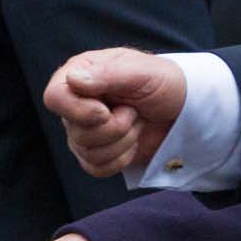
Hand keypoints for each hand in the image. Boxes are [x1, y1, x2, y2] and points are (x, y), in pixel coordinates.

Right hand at [43, 48, 185, 176]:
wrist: (185, 109)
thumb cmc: (164, 82)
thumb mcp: (143, 71)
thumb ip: (109, 74)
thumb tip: (72, 79)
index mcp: (79, 74)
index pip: (55, 97)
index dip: (79, 110)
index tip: (105, 112)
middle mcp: (75, 103)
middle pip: (76, 132)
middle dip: (116, 126)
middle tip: (135, 110)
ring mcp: (83, 130)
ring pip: (88, 152)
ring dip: (124, 139)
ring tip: (137, 120)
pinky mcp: (95, 153)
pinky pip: (97, 168)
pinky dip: (122, 158)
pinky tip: (134, 140)